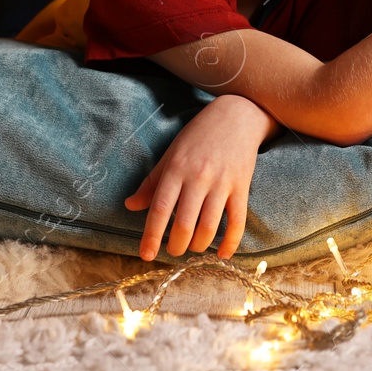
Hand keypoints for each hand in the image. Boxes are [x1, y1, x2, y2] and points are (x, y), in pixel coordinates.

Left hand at [125, 94, 272, 260]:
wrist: (237, 115)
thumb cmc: (199, 135)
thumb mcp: (171, 154)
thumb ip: (152, 182)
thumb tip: (130, 206)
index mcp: (176, 169)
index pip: (160, 209)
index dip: (151, 236)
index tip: (146, 255)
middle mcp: (198, 177)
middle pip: (184, 224)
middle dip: (176, 246)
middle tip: (172, 251)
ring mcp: (222, 183)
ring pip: (209, 227)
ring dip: (198, 246)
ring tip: (192, 247)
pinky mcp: (242, 186)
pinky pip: (237, 221)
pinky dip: (231, 243)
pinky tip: (222, 255)